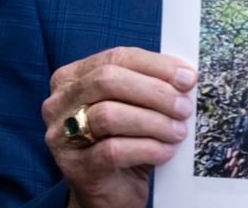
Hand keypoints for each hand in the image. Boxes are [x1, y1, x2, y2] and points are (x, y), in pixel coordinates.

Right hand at [41, 47, 197, 207]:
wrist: (110, 191)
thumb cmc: (125, 140)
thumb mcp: (135, 105)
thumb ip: (151, 84)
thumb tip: (186, 75)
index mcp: (73, 77)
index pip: (117, 57)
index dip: (156, 65)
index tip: (188, 78)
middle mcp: (59, 102)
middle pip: (108, 80)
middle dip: (154, 91)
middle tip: (185, 107)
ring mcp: (62, 135)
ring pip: (109, 115)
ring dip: (153, 121)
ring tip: (178, 131)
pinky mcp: (75, 166)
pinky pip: (113, 150)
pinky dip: (147, 148)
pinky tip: (166, 151)